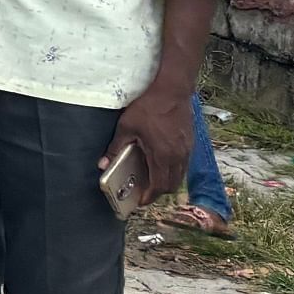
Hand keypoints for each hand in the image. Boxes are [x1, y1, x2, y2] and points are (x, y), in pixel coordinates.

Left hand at [105, 85, 193, 207]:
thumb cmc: (148, 108)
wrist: (172, 91)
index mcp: (163, 156)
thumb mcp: (126, 127)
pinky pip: (184, 165)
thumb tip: (103, 164)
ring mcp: (187, 151)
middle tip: (144, 192)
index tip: (140, 201)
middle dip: (158, 192)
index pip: (159, 185)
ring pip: (179, 176)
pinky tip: (162, 164)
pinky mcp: (190, 144)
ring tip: (152, 181)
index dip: (150, 196)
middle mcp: (178, 157)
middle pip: (171, 185)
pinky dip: (173, 171)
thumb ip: (115, 147)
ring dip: (167, 182)